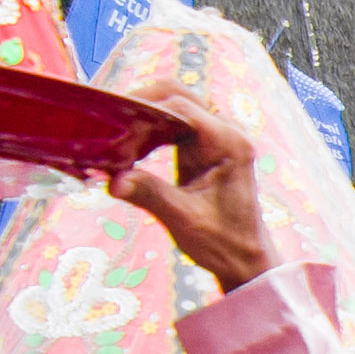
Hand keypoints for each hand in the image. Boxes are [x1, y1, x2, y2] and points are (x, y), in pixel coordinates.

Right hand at [114, 107, 266, 288]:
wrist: (246, 259)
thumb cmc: (223, 243)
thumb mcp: (184, 220)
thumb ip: (150, 195)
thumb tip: (113, 180)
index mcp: (228, 143)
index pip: (179, 106)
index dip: (143, 107)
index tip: (113, 122)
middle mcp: (227, 131)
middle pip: (178, 95)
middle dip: (141, 104)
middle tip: (108, 122)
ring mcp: (219, 136)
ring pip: (175, 105)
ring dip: (145, 115)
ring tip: (116, 135)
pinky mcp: (208, 145)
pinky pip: (176, 123)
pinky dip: (152, 129)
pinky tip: (132, 147)